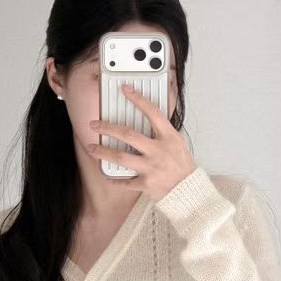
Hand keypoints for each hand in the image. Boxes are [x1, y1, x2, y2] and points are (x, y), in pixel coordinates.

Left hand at [86, 83, 197, 201]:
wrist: (189, 190)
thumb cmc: (183, 166)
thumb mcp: (178, 143)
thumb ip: (163, 132)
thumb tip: (150, 119)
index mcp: (168, 137)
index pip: (152, 113)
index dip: (138, 99)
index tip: (126, 90)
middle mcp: (158, 151)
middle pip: (128, 135)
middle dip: (108, 128)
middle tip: (95, 125)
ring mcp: (150, 167)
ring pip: (121, 157)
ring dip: (103, 152)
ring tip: (91, 148)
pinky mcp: (146, 183)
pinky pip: (125, 181)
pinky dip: (114, 179)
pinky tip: (105, 175)